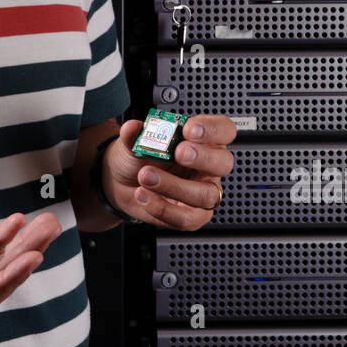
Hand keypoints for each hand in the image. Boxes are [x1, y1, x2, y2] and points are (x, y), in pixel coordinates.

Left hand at [102, 115, 235, 229]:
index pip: (223, 129)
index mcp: (202, 140)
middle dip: (202, 157)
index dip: (211, 129)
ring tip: (146, 176)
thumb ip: (135, 134)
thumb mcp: (134, 141)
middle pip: (223, 163)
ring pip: (205, 194)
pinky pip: (185, 218)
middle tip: (178, 153)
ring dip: (174, 186)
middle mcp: (207, 167)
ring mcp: (202, 192)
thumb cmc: (138, 158)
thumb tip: (132, 128)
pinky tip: (144, 195)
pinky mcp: (191, 216)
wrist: (122, 183)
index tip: (188, 128)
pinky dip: (162, 208)